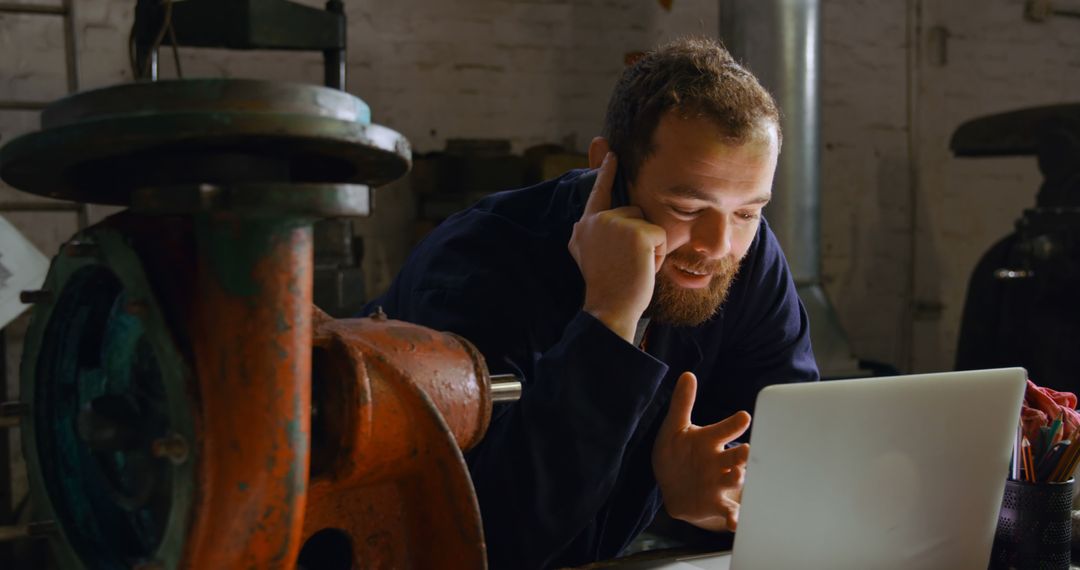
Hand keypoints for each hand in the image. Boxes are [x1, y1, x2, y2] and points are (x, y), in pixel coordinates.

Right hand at [568, 152, 666, 341]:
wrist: (610, 308)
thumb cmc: (606, 287)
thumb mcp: (587, 256)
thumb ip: (586, 234)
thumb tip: (580, 220)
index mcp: (585, 226)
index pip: (597, 192)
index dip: (604, 171)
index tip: (609, 150)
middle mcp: (596, 220)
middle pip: (633, 212)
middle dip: (638, 237)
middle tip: (625, 264)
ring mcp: (616, 223)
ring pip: (648, 224)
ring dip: (649, 247)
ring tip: (633, 267)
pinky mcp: (637, 232)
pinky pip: (660, 236)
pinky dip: (657, 255)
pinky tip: (642, 268)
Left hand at [653, 372, 751, 531]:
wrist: (672, 487)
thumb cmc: (678, 453)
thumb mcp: (675, 428)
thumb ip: (682, 403)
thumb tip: (687, 375)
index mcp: (710, 440)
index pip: (725, 429)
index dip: (734, 424)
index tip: (743, 417)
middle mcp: (720, 461)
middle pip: (737, 455)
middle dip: (743, 453)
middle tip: (747, 450)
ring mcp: (719, 483)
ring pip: (735, 479)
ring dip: (738, 478)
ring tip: (738, 475)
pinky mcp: (716, 503)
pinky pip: (729, 511)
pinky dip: (735, 517)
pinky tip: (736, 522)